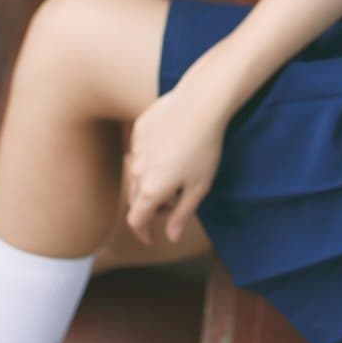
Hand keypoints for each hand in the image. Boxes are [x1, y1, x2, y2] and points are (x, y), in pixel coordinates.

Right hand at [124, 81, 227, 246]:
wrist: (201, 104)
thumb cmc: (205, 148)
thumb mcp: (199, 187)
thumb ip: (182, 214)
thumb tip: (171, 237)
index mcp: (151, 190)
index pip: (136, 220)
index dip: (143, 233)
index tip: (152, 238)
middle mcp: (137, 171)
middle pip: (136, 198)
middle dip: (152, 207)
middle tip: (174, 205)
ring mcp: (136, 149)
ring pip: (138, 174)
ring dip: (152, 182)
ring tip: (177, 175)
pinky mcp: (139, 129)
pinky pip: (141, 151)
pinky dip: (153, 158)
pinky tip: (173, 148)